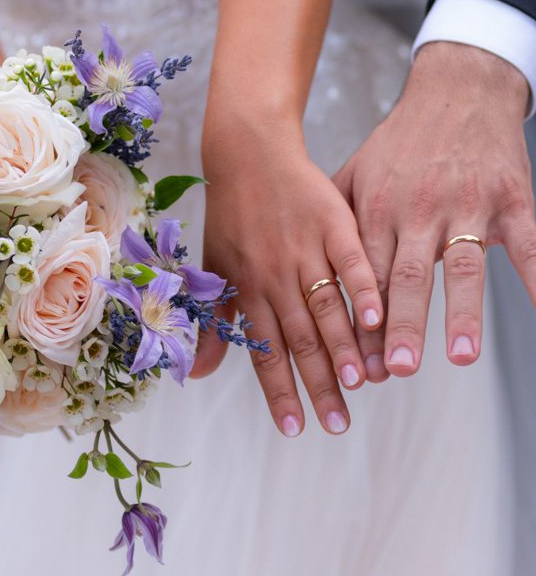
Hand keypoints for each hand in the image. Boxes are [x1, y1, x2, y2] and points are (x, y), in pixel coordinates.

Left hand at [194, 133, 384, 436]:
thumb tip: (200, 374)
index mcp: (246, 289)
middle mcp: (274, 275)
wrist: (248, 152)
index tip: (296, 427)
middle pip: (300, 339)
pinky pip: (351, 261)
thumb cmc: (230, 214)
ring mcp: (305, 249)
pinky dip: (363, 289)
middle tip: (337, 424)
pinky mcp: (333, 224)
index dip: (279, 391)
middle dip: (319, 385)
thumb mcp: (214, 267)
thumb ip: (215, 322)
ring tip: (362, 384)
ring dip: (344, 347)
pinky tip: (379, 318)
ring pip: (325, 307)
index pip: (264, 351)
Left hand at [333, 41, 535, 378]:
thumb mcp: (353, 176)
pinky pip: (529, 244)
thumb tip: (304, 277)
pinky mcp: (512, 198)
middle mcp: (418, 211)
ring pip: (463, 267)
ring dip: (460, 313)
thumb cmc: (399, 144)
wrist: (457, 91)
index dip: (361, 323)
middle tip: (395, 369)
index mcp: (376, 211)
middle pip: (406, 277)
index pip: (364, 278)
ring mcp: (467, 205)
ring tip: (457, 356)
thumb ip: (334, 225)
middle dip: (400, 326)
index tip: (358, 365)